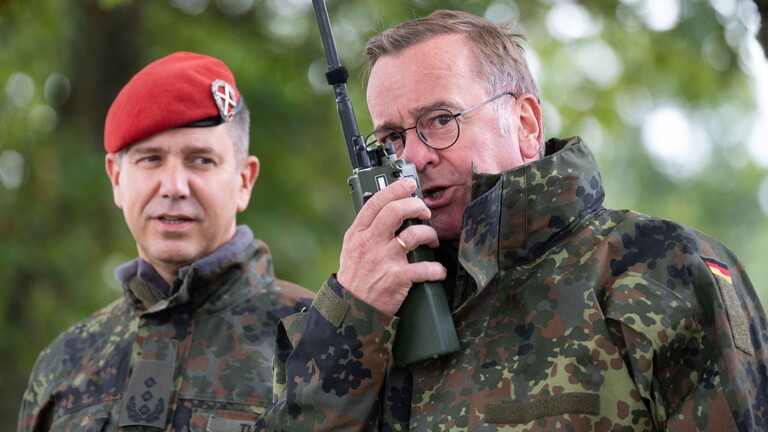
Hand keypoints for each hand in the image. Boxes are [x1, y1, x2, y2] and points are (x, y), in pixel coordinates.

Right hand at [336, 178, 446, 314]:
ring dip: (429, 234)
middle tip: (424, 211)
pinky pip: (424, 267)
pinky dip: (436, 269)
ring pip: (414, 234)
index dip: (395, 189)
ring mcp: (384, 259)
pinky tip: (437, 271)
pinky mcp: (397, 278)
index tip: (409, 184)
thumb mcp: (352, 247)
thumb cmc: (355, 276)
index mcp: (358, 233)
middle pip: (396, 211)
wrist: (352, 307)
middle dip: (416, 206)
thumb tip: (388, 208)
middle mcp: (370, 243)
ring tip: (432, 239)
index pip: (376, 202)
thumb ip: (367, 228)